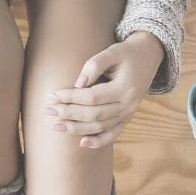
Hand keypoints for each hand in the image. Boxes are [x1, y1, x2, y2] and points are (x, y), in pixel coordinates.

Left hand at [45, 32, 163, 148]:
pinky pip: (112, 134)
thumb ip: (94, 65)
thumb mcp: (113, 51)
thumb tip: (78, 84)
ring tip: (56, 126)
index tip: (52, 95)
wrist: (148, 57)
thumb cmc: (127, 53)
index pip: (93, 97)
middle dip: (68, 113)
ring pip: (100, 127)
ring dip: (77, 129)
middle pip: (94, 114)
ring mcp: (128, 114)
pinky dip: (98, 141)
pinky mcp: (126, 118)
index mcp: (125, 88)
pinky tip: (82, 143)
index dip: (71, 97)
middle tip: (47, 110)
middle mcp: (128, 104)